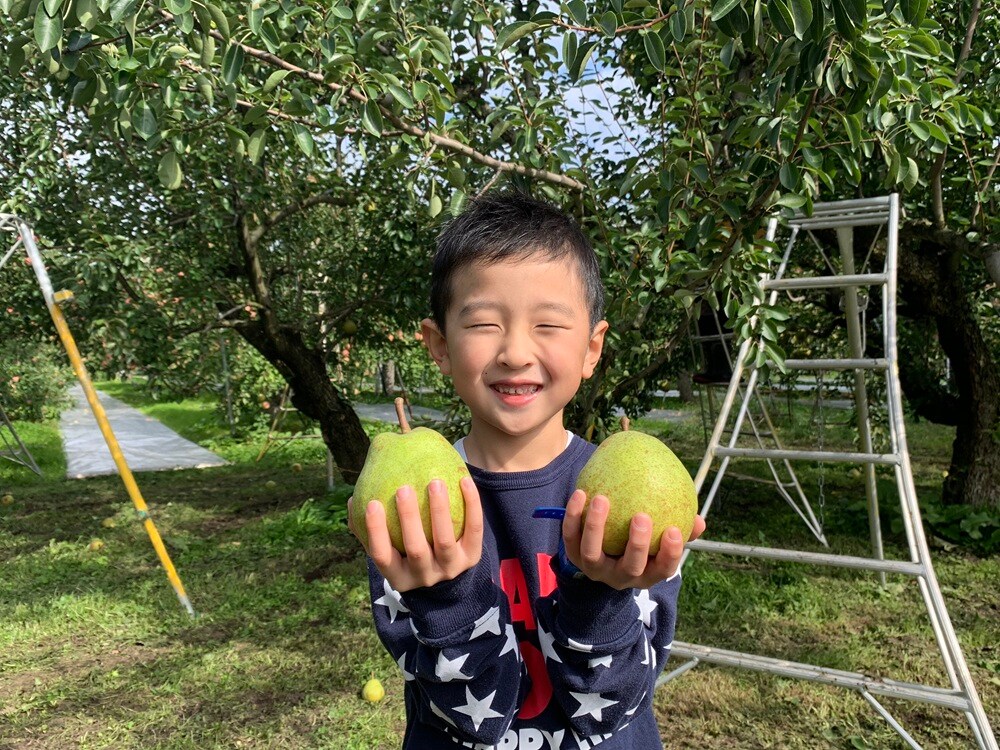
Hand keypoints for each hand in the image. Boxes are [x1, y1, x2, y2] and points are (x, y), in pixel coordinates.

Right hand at [347, 476, 483, 592]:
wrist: (448, 575)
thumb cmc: (408, 554)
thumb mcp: (390, 550)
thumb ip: (370, 529)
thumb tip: (354, 500)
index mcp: (398, 577)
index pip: (382, 556)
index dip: (375, 531)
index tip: (372, 503)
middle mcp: (425, 577)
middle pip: (416, 549)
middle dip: (408, 519)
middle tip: (403, 489)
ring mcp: (450, 570)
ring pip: (445, 541)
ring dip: (439, 511)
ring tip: (434, 483)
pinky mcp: (472, 558)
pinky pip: (473, 529)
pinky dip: (471, 505)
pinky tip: (464, 480)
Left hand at [561, 490, 705, 589]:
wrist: (602, 551)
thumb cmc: (639, 540)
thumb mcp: (659, 538)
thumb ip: (680, 528)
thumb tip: (700, 520)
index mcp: (647, 573)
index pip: (663, 569)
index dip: (670, 554)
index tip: (674, 530)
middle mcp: (620, 576)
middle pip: (630, 567)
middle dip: (637, 545)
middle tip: (642, 516)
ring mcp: (595, 569)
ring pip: (592, 554)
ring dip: (596, 526)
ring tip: (602, 499)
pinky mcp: (573, 557)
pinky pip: (570, 537)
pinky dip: (573, 517)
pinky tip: (581, 492)